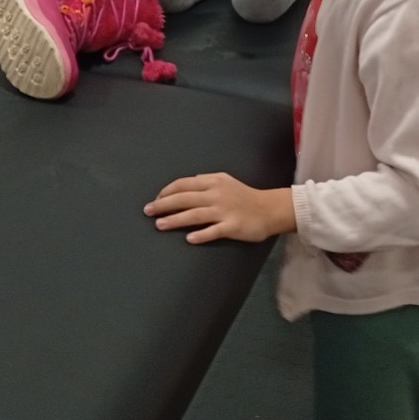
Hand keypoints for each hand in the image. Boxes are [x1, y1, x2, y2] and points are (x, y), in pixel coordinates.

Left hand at [144, 173, 295, 243]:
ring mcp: (224, 210)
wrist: (269, 209)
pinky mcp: (232, 226)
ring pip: (194, 214)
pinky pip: (213, 231)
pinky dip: (200, 234)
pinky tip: (188, 239)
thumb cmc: (244, 195)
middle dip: (163, 204)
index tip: (156, 199)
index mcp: (213, 181)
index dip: (167, 191)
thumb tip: (187, 183)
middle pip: (184, 198)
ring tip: (160, 225)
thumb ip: (206, 181)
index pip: (184, 184)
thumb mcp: (225, 181)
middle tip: (148, 212)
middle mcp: (216, 194)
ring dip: (175, 220)